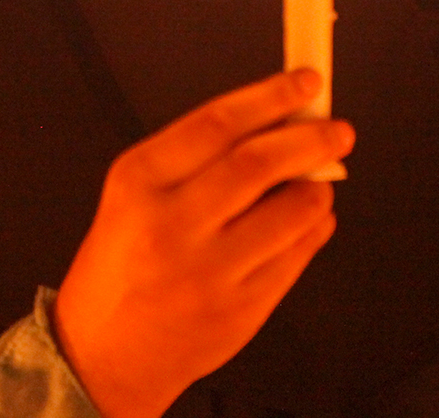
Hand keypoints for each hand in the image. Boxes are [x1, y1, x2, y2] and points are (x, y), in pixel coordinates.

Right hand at [51, 69, 352, 417]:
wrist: (101, 355)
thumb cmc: (124, 263)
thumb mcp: (136, 195)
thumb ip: (200, 157)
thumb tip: (281, 121)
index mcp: (139, 182)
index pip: (218, 123)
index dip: (271, 96)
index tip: (305, 83)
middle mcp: (170, 225)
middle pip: (259, 162)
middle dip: (312, 139)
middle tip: (336, 130)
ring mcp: (207, 272)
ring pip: (292, 211)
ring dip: (319, 188)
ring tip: (319, 182)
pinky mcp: (239, 311)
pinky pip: (297, 256)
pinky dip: (314, 229)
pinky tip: (310, 220)